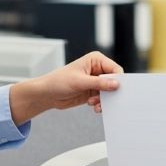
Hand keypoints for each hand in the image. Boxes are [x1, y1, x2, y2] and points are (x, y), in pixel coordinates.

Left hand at [9, 51, 123, 123]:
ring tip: (94, 104)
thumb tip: (116, 84)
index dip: (118, 80)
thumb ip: (99, 84)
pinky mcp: (93, 92)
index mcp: (96, 60)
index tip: (116, 91)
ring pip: (110, 92)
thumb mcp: (80, 82)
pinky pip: (104, 99)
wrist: (47, 94)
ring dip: (104, 100)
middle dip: (110, 92)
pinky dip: (101, 104)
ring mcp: (95, 81)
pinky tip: (93, 106)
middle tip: (105, 100)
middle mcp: (97, 69)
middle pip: (114, 81)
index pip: (115, 69)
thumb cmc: (58, 82)